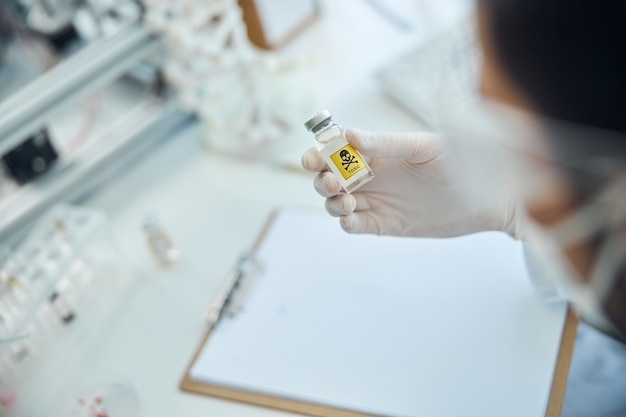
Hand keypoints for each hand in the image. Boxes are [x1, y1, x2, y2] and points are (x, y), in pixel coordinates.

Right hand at [301, 128, 519, 237]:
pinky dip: (346, 223)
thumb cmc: (461, 162)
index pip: (337, 150)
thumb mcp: (423, 148)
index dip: (320, 153)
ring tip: (346, 201)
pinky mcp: (385, 224)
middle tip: (331, 182)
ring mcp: (377, 200)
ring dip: (331, 201)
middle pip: (329, 177)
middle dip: (321, 179)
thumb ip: (387, 143)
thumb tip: (349, 135)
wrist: (488, 196)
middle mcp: (372, 175)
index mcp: (377, 152)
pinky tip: (351, 218)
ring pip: (336, 202)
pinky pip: (356, 225)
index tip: (315, 158)